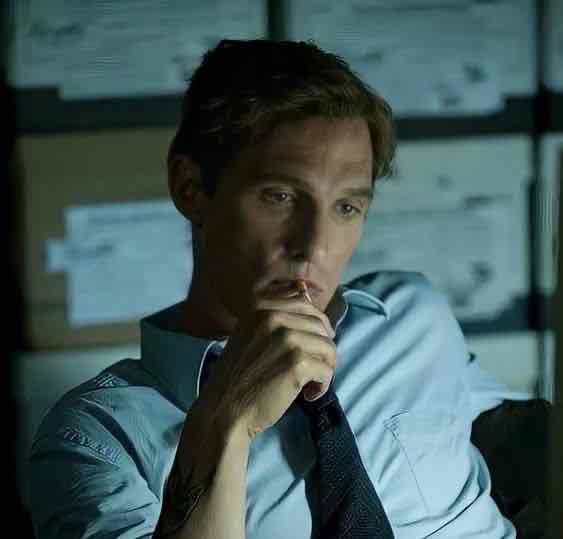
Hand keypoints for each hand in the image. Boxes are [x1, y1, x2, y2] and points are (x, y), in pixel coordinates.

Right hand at [198, 287, 336, 440]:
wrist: (224, 409)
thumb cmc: (241, 375)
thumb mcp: (252, 332)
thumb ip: (277, 312)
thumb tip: (306, 288)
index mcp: (261, 306)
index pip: (305, 303)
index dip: (313, 326)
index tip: (304, 347)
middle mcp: (273, 316)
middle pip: (321, 325)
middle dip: (321, 348)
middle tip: (309, 368)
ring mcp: (286, 338)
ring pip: (328, 347)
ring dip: (324, 368)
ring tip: (307, 383)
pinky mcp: (297, 362)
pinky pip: (327, 370)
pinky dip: (322, 386)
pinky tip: (307, 394)